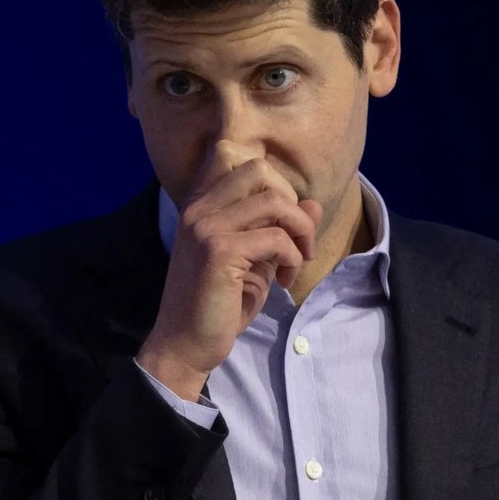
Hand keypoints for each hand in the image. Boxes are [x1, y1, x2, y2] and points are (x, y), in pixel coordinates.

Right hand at [136, 141, 322, 400]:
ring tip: (296, 260)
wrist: (184, 343)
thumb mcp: (253, 260)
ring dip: (299, 231)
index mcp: (199, 206)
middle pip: (259, 170)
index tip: (281, 214)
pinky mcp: (219, 251)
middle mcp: (198, 209)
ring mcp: (206, 227)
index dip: (269, 177)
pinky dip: (291, 257)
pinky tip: (282, 279)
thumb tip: (313, 204)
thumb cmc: (217, 304)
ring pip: (274, 201)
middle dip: (291, 201)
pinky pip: (276, 238)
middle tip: (296, 239)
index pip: (230, 156)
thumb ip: (278, 228)